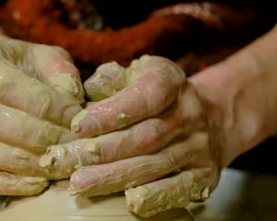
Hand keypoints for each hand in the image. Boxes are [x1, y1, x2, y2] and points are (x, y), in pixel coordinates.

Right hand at [0, 39, 83, 200]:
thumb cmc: (27, 68)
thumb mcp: (47, 58)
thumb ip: (62, 74)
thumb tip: (74, 106)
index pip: (6, 85)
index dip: (45, 105)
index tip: (77, 117)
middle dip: (36, 136)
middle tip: (71, 145)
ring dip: (24, 163)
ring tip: (58, 164)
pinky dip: (7, 184)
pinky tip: (39, 183)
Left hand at [40, 55, 225, 217]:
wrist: (210, 117)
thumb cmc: (158, 96)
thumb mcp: (138, 74)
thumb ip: (112, 79)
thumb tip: (88, 89)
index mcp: (171, 82)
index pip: (144, 97)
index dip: (111, 113)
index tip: (78, 127)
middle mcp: (190, 114)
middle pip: (145, 137)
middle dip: (102, 152)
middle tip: (66, 161)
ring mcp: (200, 147)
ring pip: (155, 164)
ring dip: (115, 177)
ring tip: (81, 183)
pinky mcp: (205, 174)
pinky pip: (180, 189)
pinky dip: (153, 197)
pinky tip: (127, 201)